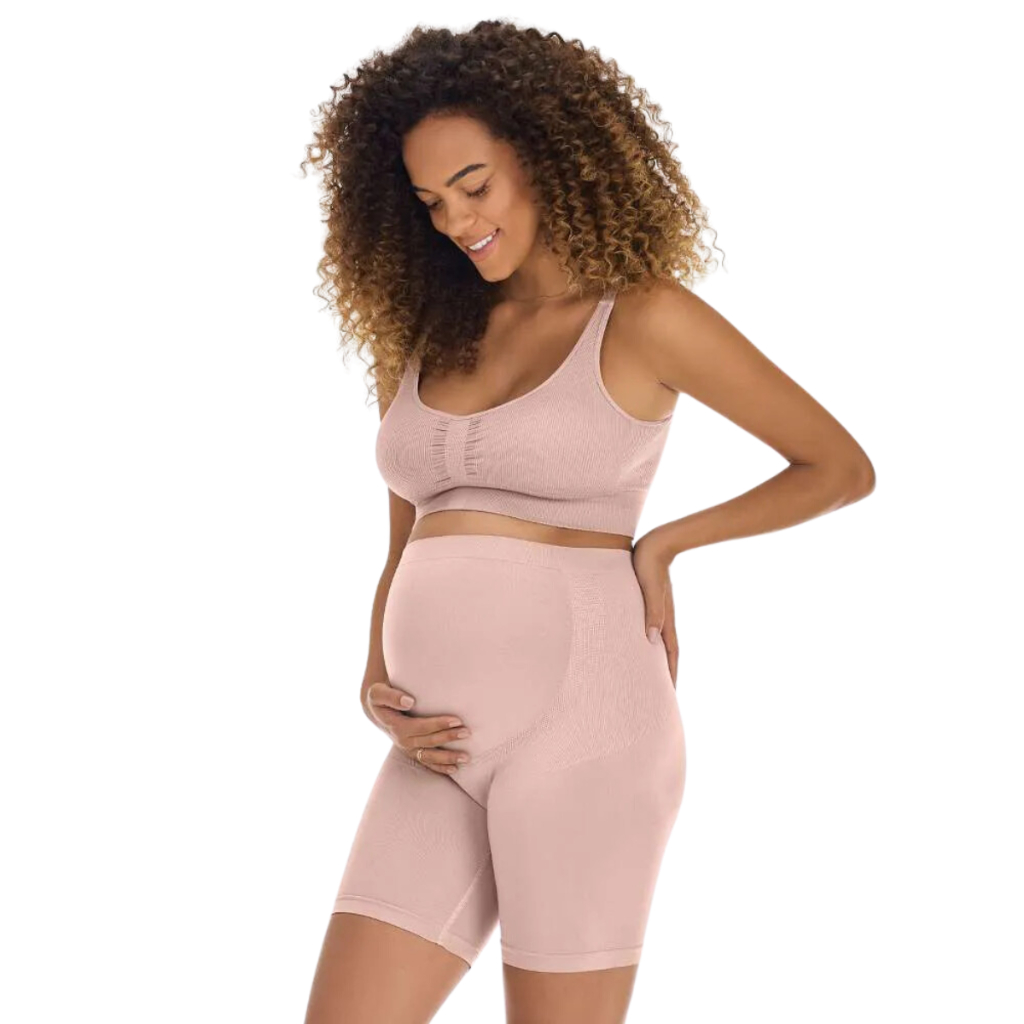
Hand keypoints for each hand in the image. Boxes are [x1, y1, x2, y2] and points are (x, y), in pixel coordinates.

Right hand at [362, 680, 471, 775]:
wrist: (376, 710)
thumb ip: (391, 696)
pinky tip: (455, 769)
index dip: (439, 724)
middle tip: (467, 732)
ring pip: (429, 756)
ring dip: (448, 758)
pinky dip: (440, 768)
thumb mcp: (378, 693)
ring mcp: (408, 749)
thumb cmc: (379, 698)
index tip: (456, 720)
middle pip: (429, 741)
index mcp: (396, 726)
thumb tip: (409, 701)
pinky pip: (427, 762)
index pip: (421, 726)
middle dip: (449, 738)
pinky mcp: (412, 752)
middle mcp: (403, 741)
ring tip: (466, 757)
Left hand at [631, 533, 678, 687]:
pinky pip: (650, 629)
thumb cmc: (650, 565)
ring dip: (656, 661)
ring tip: (649, 677)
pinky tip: (640, 646)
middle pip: (666, 654)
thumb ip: (653, 611)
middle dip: (664, 675)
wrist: (655, 544)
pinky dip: (648, 643)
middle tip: (659, 695)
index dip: (670, 676)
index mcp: (665, 619)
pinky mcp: (650, 604)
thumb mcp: (650, 588)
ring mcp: (658, 612)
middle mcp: (664, 619)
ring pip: (657, 643)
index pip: (671, 655)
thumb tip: (651, 639)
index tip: (669, 695)